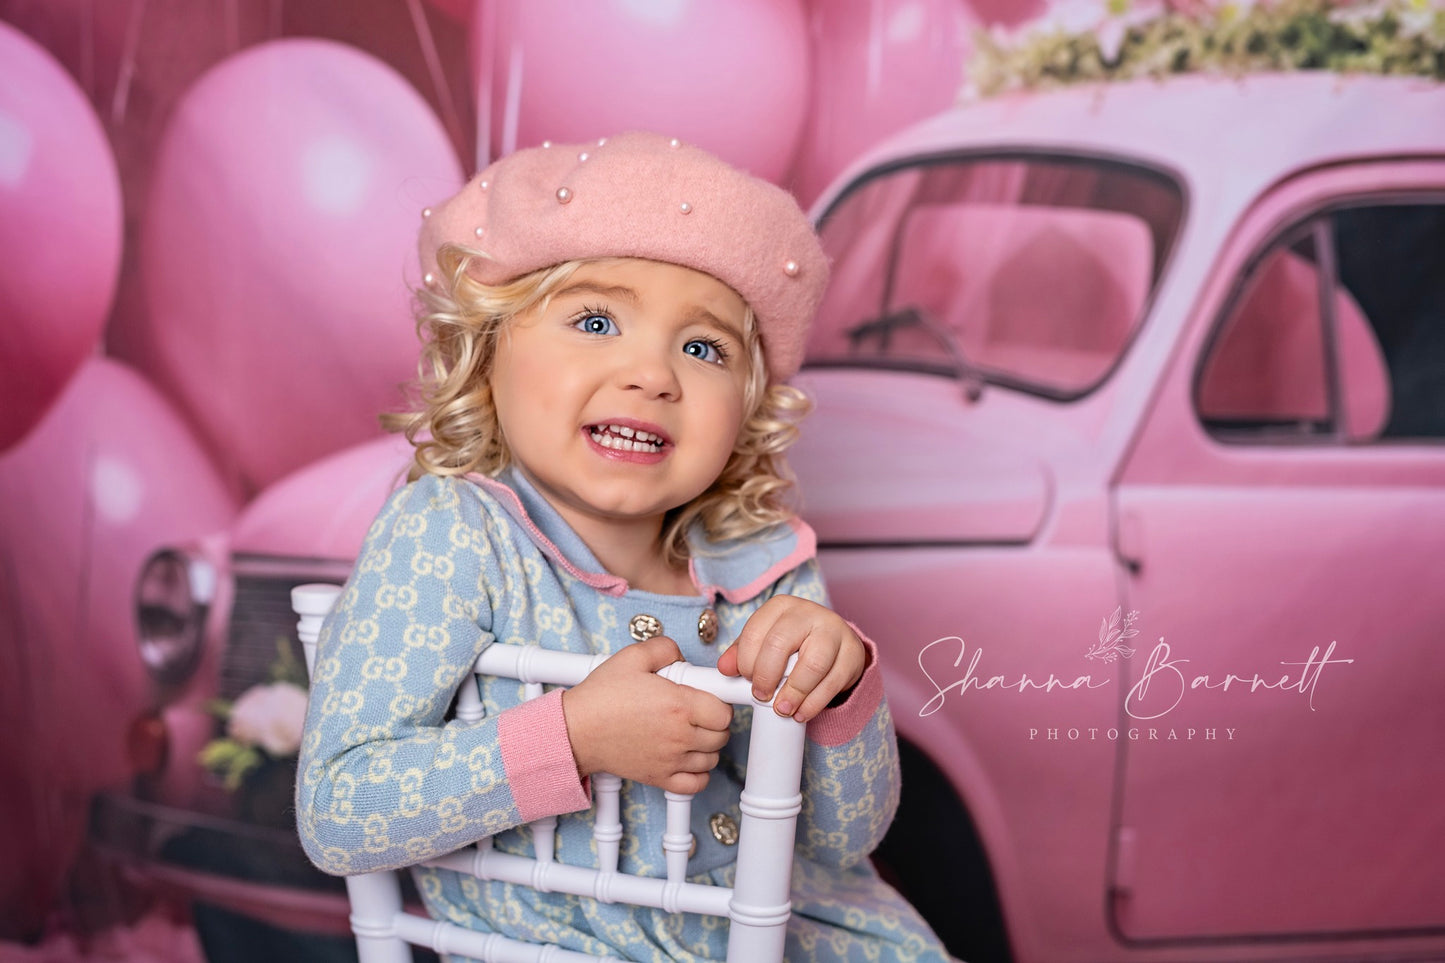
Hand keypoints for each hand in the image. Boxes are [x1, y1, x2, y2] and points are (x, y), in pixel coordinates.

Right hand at [561, 635, 732, 793]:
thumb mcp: (632, 657)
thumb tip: (681, 656)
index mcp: (679, 705)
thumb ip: (664, 648)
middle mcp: (679, 735)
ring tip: (690, 733)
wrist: (576, 731)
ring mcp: (671, 760)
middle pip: (721, 735)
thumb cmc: (600, 697)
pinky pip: (696, 784)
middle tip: (697, 712)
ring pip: (712, 759)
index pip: (724, 711)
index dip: (719, 702)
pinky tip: (688, 759)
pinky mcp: (659, 778)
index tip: (709, 698)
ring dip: (707, 746)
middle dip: (714, 722)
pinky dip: (698, 773)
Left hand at [716, 596, 865, 722]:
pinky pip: (833, 682)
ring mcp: (834, 631)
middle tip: (761, 697)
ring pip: (811, 664)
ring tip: (783, 709)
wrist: (836, 645)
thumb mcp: (765, 642)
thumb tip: (724, 668)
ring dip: (793, 693)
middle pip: (780, 644)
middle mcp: (808, 613)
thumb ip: (742, 654)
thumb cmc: (794, 644)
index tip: (745, 681)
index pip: (755, 631)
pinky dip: (814, 703)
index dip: (746, 662)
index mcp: (781, 606)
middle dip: (766, 677)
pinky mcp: (852, 654)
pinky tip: (802, 713)